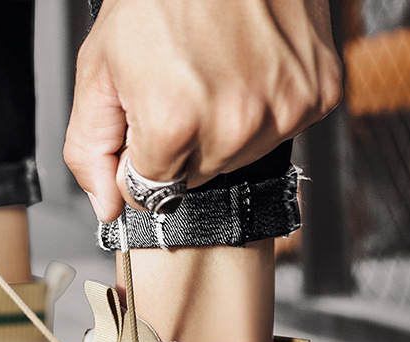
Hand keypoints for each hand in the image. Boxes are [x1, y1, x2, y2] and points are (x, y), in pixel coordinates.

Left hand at [63, 0, 342, 221]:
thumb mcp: (98, 72)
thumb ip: (91, 152)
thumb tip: (108, 207)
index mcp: (174, 125)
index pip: (149, 193)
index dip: (139, 158)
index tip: (145, 117)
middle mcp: (235, 126)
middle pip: (194, 178)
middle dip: (178, 144)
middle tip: (178, 83)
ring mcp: (283, 111)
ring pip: (236, 158)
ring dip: (219, 128)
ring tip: (213, 69)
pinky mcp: (318, 95)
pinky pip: (276, 131)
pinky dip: (260, 108)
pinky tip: (246, 66)